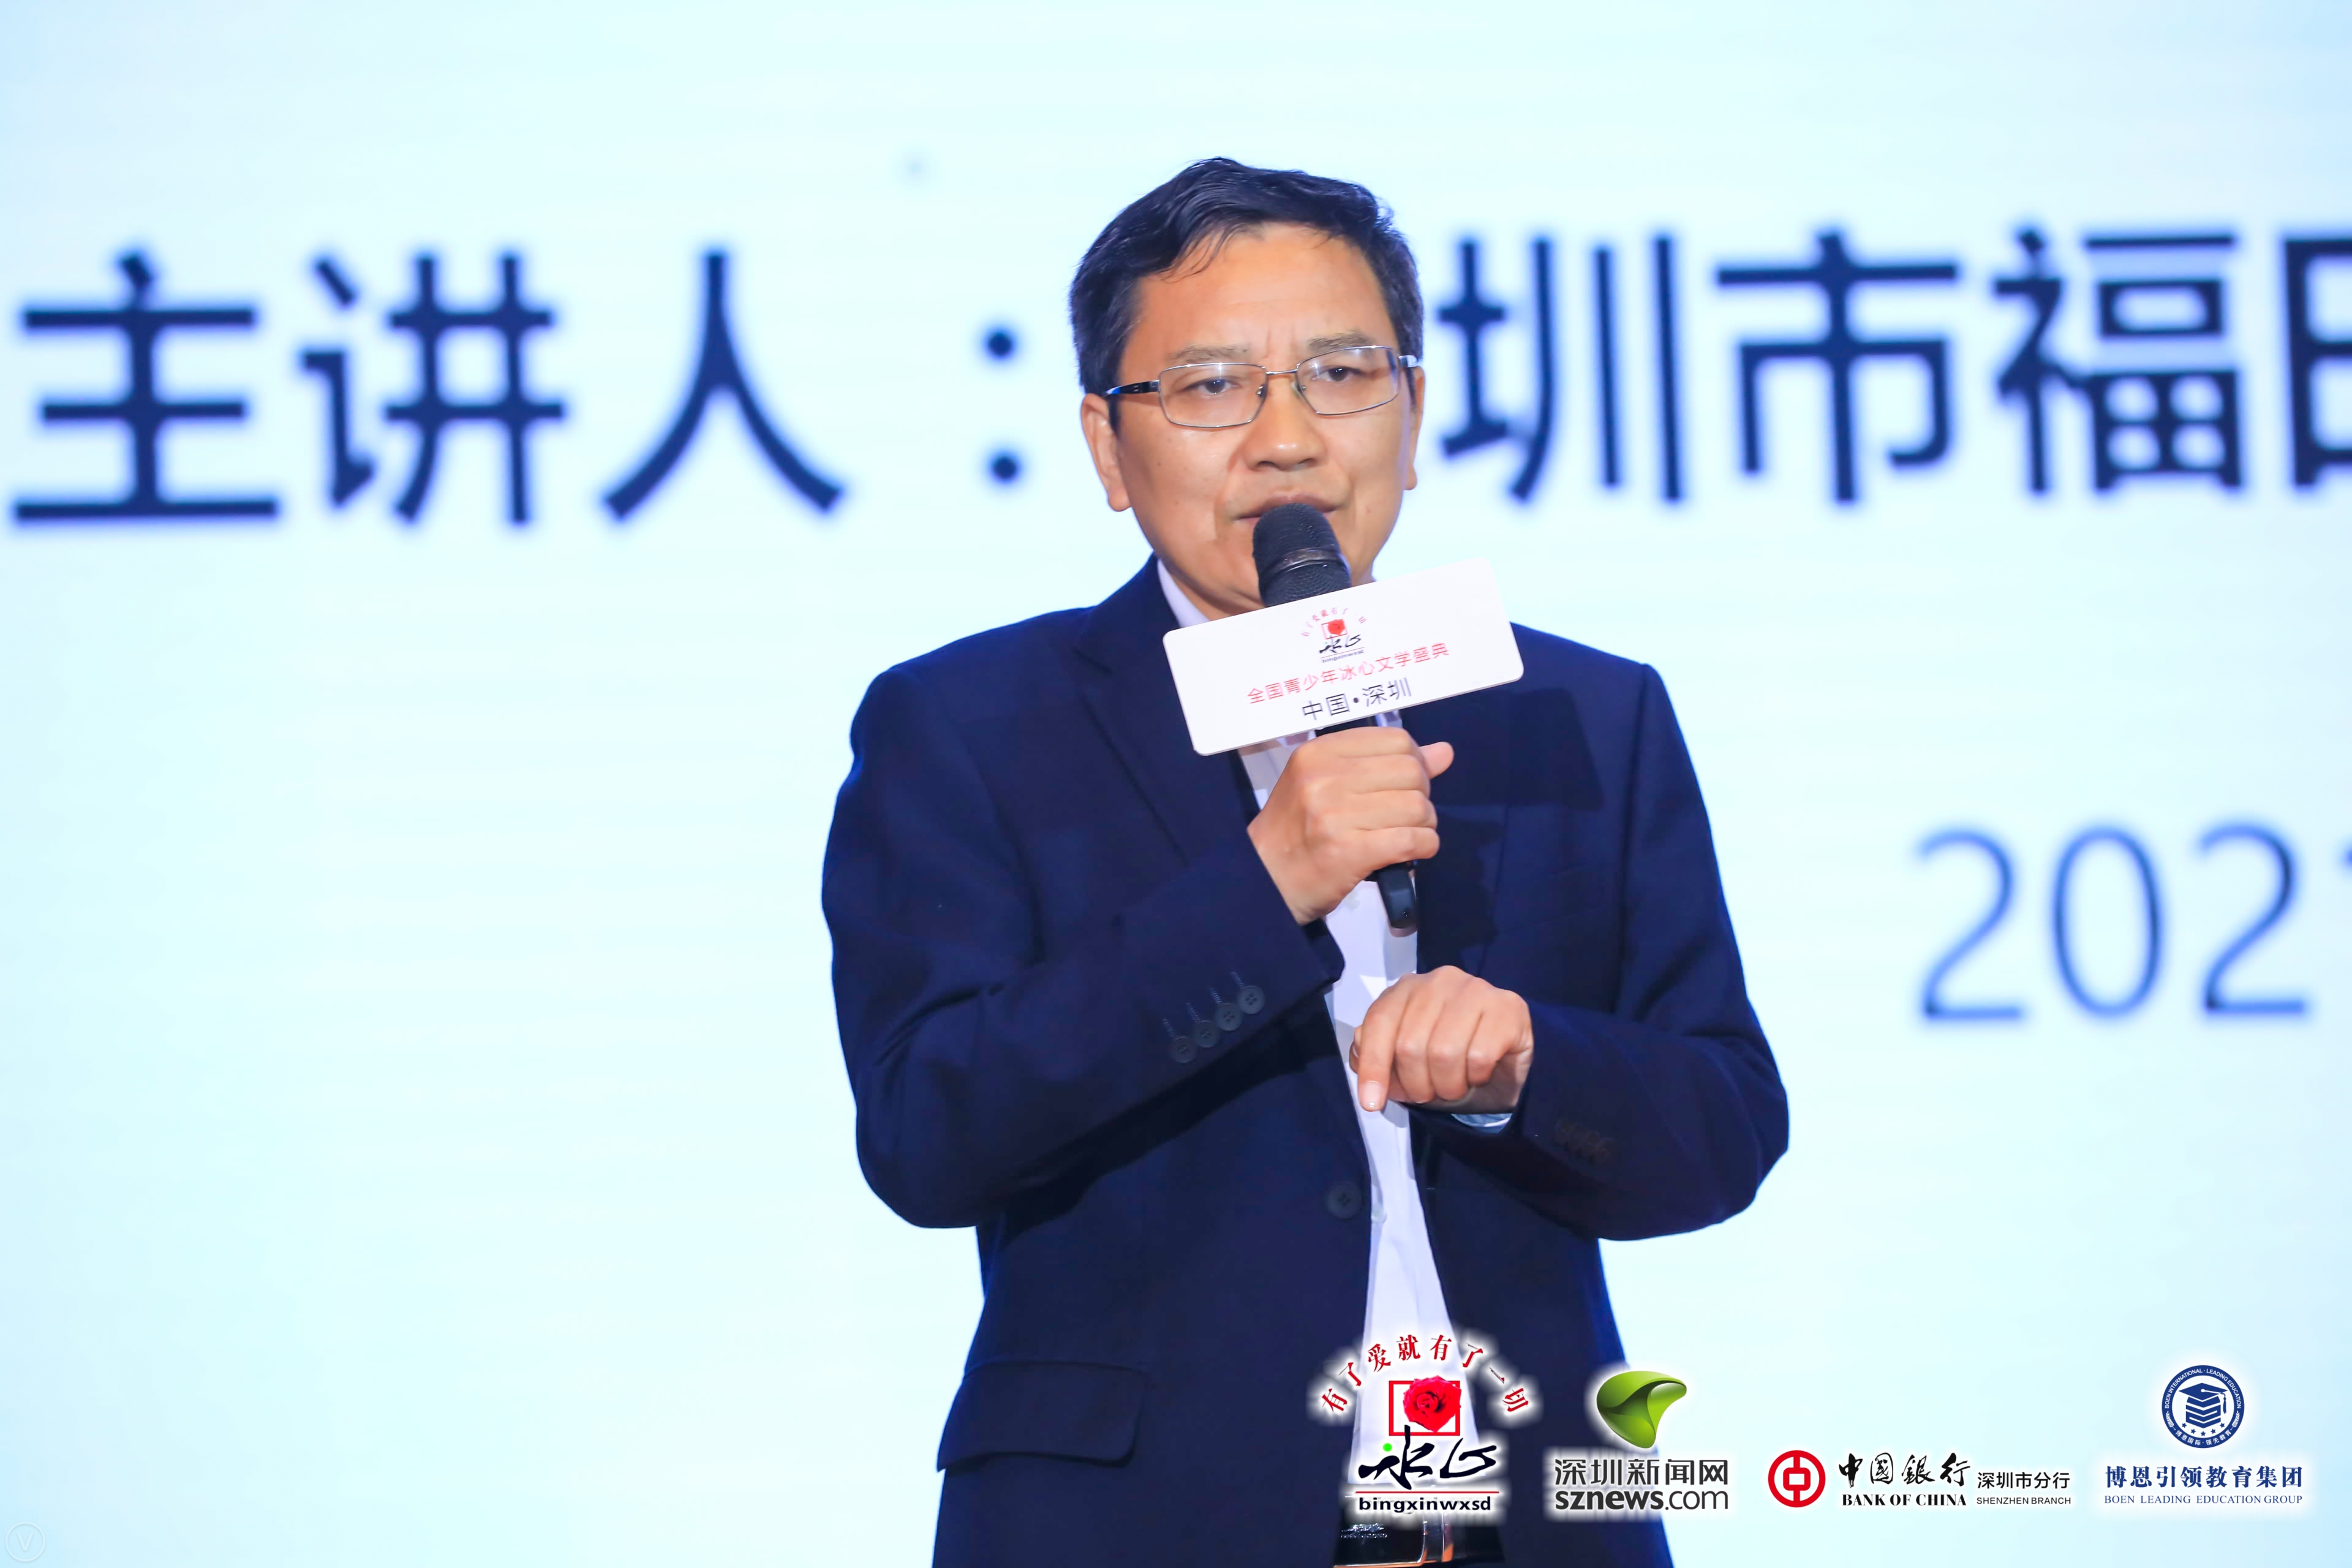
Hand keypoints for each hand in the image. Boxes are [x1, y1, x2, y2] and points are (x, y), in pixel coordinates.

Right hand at [1247, 728, 1453, 924]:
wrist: (1264, 881)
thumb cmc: (1298, 831)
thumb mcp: (1327, 783)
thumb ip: (1384, 763)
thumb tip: (1444, 751)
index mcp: (1318, 753)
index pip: (1396, 739)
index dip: (1414, 762)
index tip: (1405, 784)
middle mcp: (1324, 778)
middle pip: (1411, 771)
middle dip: (1422, 795)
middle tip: (1407, 815)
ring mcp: (1334, 815)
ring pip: (1416, 807)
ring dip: (1424, 825)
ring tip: (1407, 834)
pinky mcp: (1347, 852)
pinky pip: (1411, 841)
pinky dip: (1424, 847)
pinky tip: (1414, 852)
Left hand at [1349, 966, 1532, 1114]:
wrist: (1503, 1062)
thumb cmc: (1447, 1059)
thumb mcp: (1404, 1061)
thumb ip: (1375, 1055)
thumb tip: (1359, 1058)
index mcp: (1407, 988)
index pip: (1378, 1022)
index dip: (1373, 1066)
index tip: (1371, 1103)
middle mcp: (1440, 980)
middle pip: (1410, 1044)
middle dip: (1416, 1084)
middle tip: (1428, 1094)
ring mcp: (1476, 989)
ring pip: (1444, 1053)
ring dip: (1447, 1086)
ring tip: (1453, 1086)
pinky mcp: (1508, 1007)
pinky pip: (1480, 1056)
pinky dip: (1476, 1077)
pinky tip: (1480, 1074)